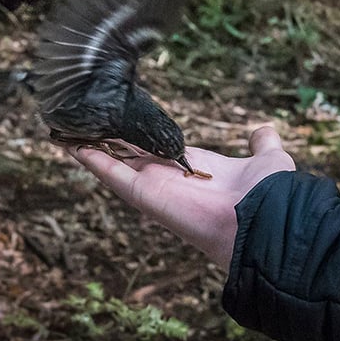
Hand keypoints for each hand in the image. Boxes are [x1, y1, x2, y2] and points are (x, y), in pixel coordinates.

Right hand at [68, 126, 295, 267]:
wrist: (265, 216)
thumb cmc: (269, 192)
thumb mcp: (268, 158)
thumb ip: (262, 144)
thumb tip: (264, 131)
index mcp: (195, 168)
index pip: (162, 151)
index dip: (143, 138)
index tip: (126, 124)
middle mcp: (172, 179)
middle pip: (133, 158)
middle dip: (111, 143)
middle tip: (88, 124)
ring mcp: (156, 187)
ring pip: (116, 165)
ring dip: (93, 148)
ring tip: (69, 131)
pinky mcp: (145, 193)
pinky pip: (111, 174)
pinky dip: (90, 160)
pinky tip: (70, 145)